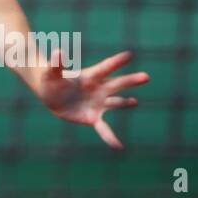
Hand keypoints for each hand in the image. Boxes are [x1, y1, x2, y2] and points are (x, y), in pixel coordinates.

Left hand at [33, 49, 148, 149]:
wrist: (50, 96)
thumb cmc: (51, 80)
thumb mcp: (51, 72)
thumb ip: (56, 64)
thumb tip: (58, 51)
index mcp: (90, 76)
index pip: (106, 67)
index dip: (117, 62)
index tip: (129, 55)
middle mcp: (98, 89)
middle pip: (117, 84)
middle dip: (131, 80)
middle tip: (146, 76)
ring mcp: (98, 103)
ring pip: (115, 103)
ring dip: (125, 103)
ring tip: (135, 102)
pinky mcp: (93, 117)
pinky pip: (104, 129)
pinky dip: (110, 138)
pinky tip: (119, 146)